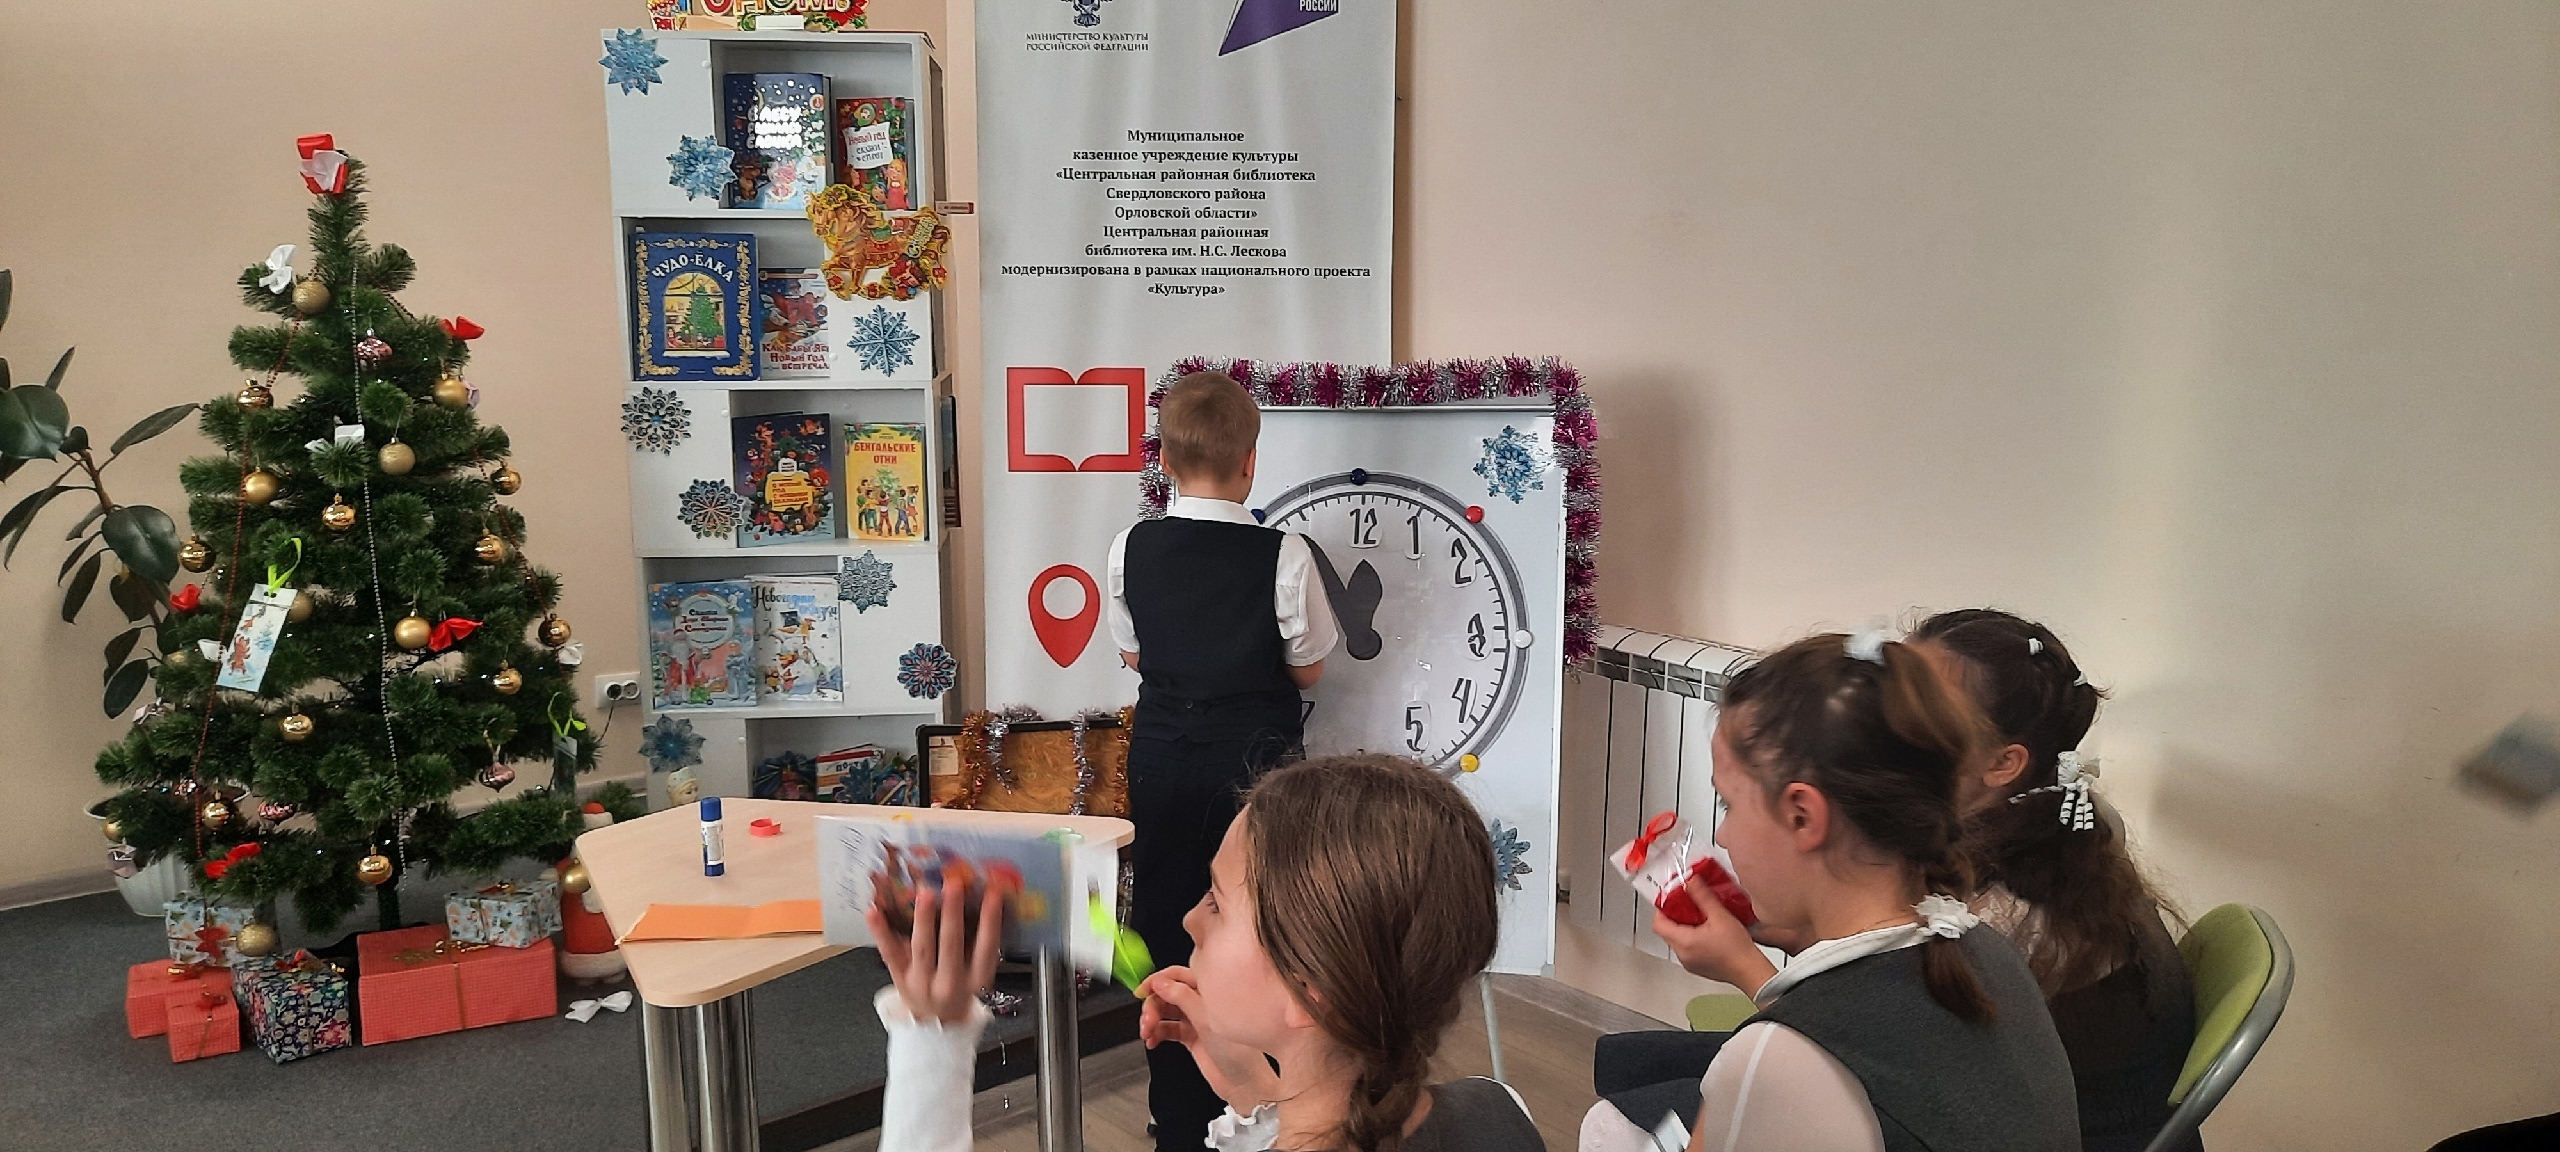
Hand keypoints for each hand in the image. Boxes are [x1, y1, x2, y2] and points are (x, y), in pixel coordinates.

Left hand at [868, 875, 1002, 1025]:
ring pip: (922, 947)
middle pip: (951, 946)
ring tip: (925, 894)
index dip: (991, 922)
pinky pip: (889, 953)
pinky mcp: (899, 977)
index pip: (986, 949)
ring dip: (923, 918)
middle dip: (952, 914)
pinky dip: (880, 932)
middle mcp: (949, 982)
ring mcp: (921, 980)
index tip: (993, 894)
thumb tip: (978, 899)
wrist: (935, 1025)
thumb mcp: (976, 975)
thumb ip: (977, 945)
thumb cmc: (958, 990)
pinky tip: (874, 912)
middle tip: (953, 886)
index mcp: (975, 980)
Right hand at [1138, 966, 1279, 1109]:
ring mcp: (1196, 1019)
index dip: (1157, 981)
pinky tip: (1153, 1041)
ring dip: (1152, 1020)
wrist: (1244, 1083)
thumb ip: (1183, 998)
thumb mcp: (1207, 1020)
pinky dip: (1157, 1034)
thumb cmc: (1240, 1052)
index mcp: (1210, 990)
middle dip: (1152, 1005)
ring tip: (1147, 1033)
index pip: (1178, 975)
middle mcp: (1202, 1001)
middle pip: (1167, 994)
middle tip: (1147, 1020)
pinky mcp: (1191, 1036)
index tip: (1143, 990)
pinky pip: (1168, 1029)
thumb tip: (1161, 982)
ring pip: (1165, 1012)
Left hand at [1652, 876, 1778, 996]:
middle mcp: (1683, 955)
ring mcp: (1689, 963)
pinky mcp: (1698, 967)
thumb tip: (1690, 881)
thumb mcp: (1719, 916)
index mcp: (1683, 942)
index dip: (1662, 909)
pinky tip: (1707, 931)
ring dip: (1685, 927)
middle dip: (1675, 916)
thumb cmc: (1737, 949)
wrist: (1750, 970)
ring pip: (1678, 941)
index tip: (1670, 899)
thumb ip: (1702, 896)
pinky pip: (1688, 949)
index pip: (1658, 924)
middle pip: (1667, 931)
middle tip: (1687, 904)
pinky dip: (1692, 938)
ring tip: (1700, 916)